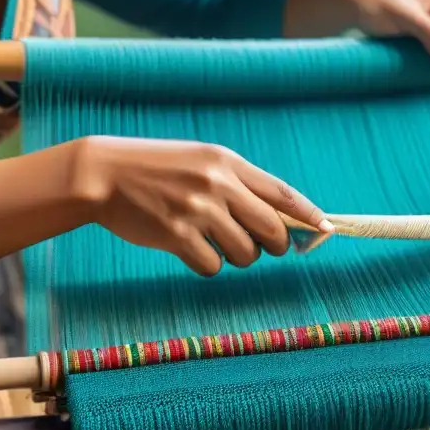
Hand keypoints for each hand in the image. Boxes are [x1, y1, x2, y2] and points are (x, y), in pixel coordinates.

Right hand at [77, 136, 330, 276]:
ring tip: (215, 243)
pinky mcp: (177, 235)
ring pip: (246, 253)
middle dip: (277, 245)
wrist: (103, 174)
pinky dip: (208, 265)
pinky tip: (191, 250)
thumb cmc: (156, 170)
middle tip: (264, 248)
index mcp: (227, 162)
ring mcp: (198, 210)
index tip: (326, 229)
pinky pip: (213, 267)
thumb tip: (279, 220)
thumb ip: (238, 184)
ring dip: (238, 257)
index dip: (308, 215)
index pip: (282, 193)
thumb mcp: (201, 162)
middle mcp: (217, 184)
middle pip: (273, 229)